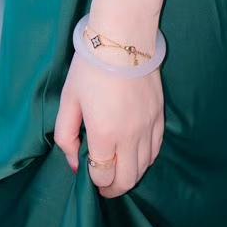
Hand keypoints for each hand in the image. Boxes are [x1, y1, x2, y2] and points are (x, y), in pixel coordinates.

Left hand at [52, 47, 163, 200]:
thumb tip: (74, 163)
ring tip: (118, 169)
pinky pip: (156, 149)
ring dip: (130, 174)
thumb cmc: (91, 68)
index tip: (88, 174)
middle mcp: (131, 136)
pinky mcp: (160, 116)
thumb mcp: (69, 100)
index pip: (103, 176)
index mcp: (105, 134)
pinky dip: (146, 159)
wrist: (123, 38)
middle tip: (104, 185)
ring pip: (145, 167)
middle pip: (127, 180)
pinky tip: (136, 154)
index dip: (94, 181)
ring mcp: (149, 126)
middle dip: (113, 188)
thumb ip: (66, 136)